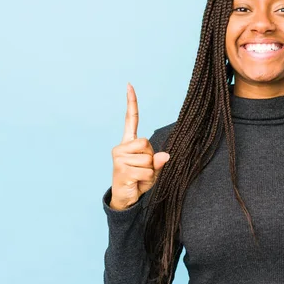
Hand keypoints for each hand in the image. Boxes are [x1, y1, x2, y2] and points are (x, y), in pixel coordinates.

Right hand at [109, 83, 169, 210]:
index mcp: (128, 143)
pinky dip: (147, 179)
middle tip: (142, 170)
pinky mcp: (121, 169)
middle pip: (148, 143)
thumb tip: (165, 156)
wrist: (124, 198)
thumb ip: (158, 161)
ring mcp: (119, 158)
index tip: (129, 85)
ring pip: (148, 159)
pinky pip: (146, 172)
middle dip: (151, 159)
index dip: (132, 103)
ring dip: (149, 171)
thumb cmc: (138, 181)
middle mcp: (121, 147)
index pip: (131, 119)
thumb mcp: (152, 170)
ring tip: (139, 177)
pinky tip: (137, 182)